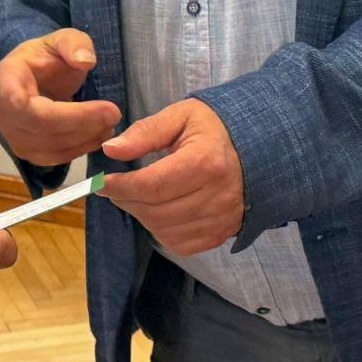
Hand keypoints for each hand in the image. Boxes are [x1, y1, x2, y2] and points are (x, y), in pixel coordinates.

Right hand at [0, 29, 120, 166]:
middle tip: (114, 114)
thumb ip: (74, 44)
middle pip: (43, 129)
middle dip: (83, 124)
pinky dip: (79, 149)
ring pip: (50, 148)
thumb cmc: (45, 57)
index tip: (108, 108)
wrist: (32, 77)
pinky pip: (54, 158)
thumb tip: (86, 62)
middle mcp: (4, 113)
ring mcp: (14, 136)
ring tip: (110, 124)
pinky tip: (98, 136)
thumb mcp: (62, 38)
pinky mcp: (28, 152)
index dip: (68, 113)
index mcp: (7, 80)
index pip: (27, 105)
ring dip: (85, 139)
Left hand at [99, 99, 244, 255]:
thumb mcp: (180, 117)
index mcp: (206, 162)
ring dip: (143, 216)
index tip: (103, 182)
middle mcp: (217, 196)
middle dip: (128, 201)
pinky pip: (181, 245)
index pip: (153, 185)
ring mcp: (222, 219)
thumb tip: (111, 151)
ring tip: (138, 197)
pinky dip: (162, 231)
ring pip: (166, 231)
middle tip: (116, 188)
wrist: (258, 148)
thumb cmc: (214, 128)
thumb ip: (145, 132)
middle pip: (157, 212)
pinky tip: (159, 212)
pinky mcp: (222, 234)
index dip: (122, 187)